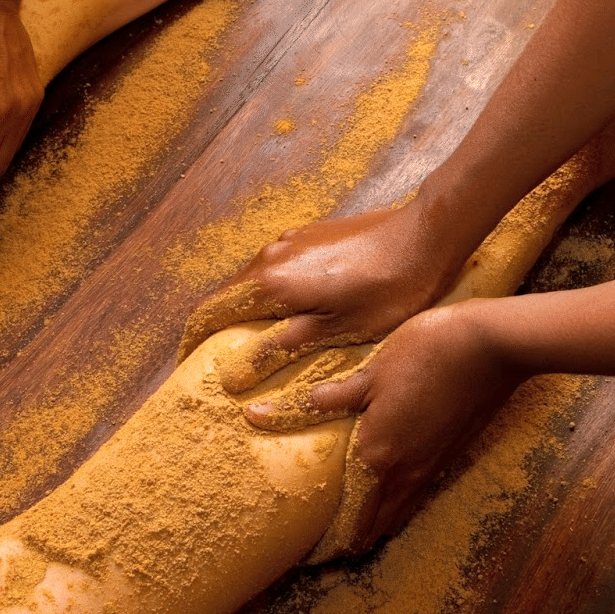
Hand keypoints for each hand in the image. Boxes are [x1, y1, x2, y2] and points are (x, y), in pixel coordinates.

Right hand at [178, 203, 467, 390]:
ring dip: (244, 312)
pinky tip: (290, 313)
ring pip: (251, 282)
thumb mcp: (336, 331)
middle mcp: (270, 256)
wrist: (427, 236)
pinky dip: (269, 294)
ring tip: (253, 345)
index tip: (187, 368)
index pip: (208, 313)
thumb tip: (231, 378)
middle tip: (220, 367)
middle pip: (225, 297)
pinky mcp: (308, 235)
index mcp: (271, 283)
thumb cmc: (388, 291)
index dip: (191, 342)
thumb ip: (279, 349)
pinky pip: (275, 268)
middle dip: (215, 331)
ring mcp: (289, 240)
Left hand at [246, 300, 524, 558]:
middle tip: (320, 546)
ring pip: (397, 514)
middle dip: (346, 543)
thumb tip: (259, 415)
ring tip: (350, 526)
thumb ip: (324, 400)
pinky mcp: (449, 455)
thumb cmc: (427, 351)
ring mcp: (431, 467)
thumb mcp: (369, 372)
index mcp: (377, 456)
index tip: (304, 556)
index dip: (325, 545)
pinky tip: (387, 489)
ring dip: (373, 527)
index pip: (348, 521)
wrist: (492, 346)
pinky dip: (396, 505)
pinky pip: (415, 495)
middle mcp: (405, 473)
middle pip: (373, 529)